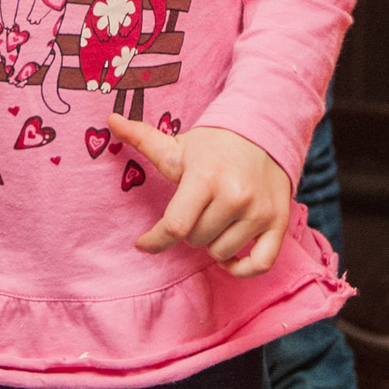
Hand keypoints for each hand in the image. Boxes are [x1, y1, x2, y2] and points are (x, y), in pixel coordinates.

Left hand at [110, 114, 290, 276]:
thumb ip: (143, 138)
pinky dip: (242, 268)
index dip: (153, 241)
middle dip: (189, 230)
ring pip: (221, 253)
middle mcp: (235, 196)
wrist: (265, 132)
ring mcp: (259, 211)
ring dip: (212, 243)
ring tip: (214, 220)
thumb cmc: (214, 145)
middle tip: (195, 210)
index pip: (174, 226)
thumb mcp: (179, 145)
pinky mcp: (279, 222)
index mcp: (206, 177)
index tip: (142, 243)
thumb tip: (109, 120)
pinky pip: (259, 264)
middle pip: (195, 241)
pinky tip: (231, 256)